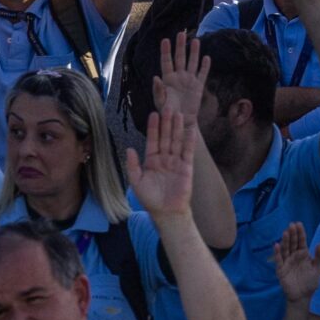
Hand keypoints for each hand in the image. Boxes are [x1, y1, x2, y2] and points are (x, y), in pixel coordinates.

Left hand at [123, 108, 197, 224]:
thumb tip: (129, 149)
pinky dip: (189, 140)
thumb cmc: (150, 199)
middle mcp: (164, 159)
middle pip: (166, 137)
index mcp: (151, 161)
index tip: (153, 114)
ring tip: (178, 114)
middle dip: (166, 123)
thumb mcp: (137, 182)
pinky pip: (187, 151)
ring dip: (177, 128)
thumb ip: (133, 165)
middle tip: (168, 107)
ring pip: (176, 141)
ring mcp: (176, 162)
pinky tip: (190, 129)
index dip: (153, 128)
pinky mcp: (186, 167)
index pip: (153, 141)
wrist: (166, 212)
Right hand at [272, 222, 319, 303]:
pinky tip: (276, 245)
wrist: (303, 296)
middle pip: (293, 243)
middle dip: (292, 234)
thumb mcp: (319, 268)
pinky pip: (279, 260)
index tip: (298, 223)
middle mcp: (294, 256)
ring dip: (285, 241)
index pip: (301, 241)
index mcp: (303, 254)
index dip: (300, 233)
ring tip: (285, 232)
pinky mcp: (281, 270)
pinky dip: (277, 253)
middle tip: (291, 225)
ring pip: (285, 249)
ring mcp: (287, 262)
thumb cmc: (311, 281)